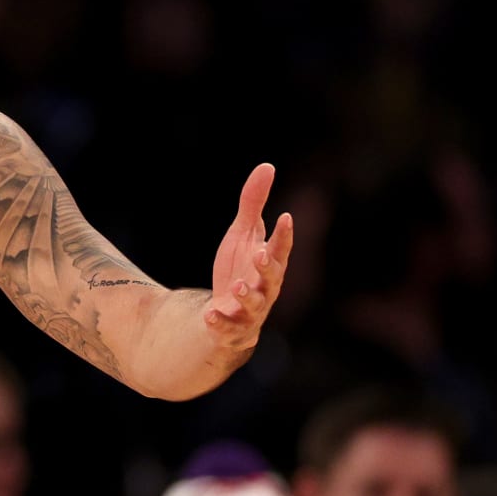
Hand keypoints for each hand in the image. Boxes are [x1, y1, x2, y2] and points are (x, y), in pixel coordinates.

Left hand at [205, 163, 294, 345]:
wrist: (225, 314)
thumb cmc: (239, 270)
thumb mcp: (242, 235)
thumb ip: (253, 204)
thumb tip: (267, 166)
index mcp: (268, 263)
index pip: (281, 248)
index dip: (284, 235)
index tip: (285, 217)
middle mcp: (264, 288)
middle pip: (273, 278)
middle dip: (269, 267)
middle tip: (261, 253)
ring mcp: (250, 311)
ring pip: (255, 306)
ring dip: (247, 296)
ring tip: (238, 286)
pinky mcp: (232, 329)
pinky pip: (227, 328)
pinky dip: (220, 323)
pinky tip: (211, 315)